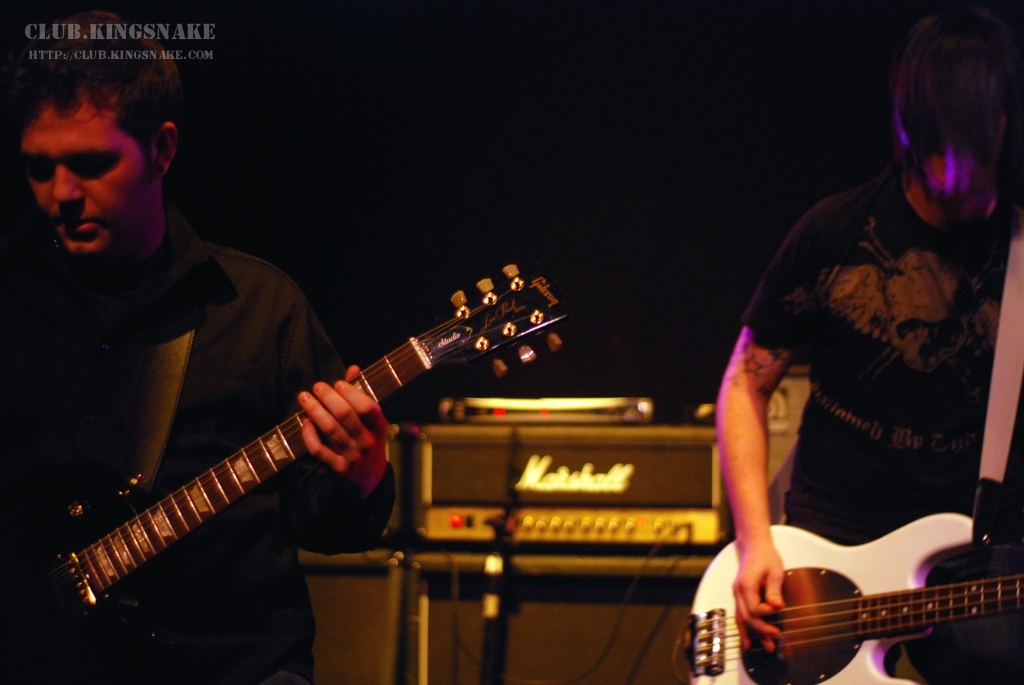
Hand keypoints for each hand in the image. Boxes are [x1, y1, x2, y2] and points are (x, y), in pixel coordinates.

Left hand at [297, 365, 388, 498]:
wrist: (369, 481)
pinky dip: (309, 435)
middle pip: (346, 415)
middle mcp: (367, 442)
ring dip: (315, 411)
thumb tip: (353, 368)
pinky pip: (319, 450)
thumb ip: (361, 395)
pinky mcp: (338, 469)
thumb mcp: (372, 422)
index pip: (368, 407)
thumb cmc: (368, 443)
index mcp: (379, 428)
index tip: (337, 383)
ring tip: (304, 397)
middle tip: (317, 387)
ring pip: (330, 430)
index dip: (351, 392)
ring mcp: (353, 456)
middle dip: (328, 397)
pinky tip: (304, 422)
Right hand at [732, 537, 785, 652]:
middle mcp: (738, 592)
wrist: (754, 545)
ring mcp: (738, 594)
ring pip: (742, 619)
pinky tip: (748, 641)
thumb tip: (777, 607)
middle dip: (761, 631)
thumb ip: (774, 590)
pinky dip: (744, 629)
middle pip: (747, 617)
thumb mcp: (774, 571)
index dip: (767, 613)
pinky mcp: (741, 595)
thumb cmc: (765, 556)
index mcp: (746, 585)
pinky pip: (740, 615)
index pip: (754, 609)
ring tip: (764, 647)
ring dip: (752, 634)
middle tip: (775, 642)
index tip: (779, 609)